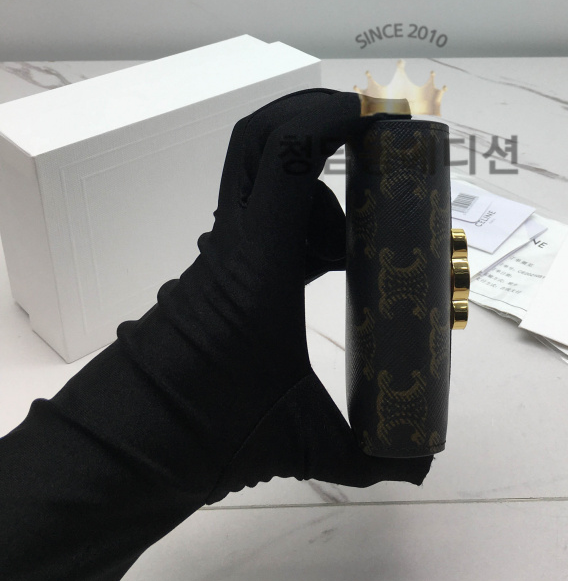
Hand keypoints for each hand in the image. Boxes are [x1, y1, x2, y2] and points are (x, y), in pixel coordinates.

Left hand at [53, 88, 432, 499]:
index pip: (287, 158)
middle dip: (319, 116)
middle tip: (374, 127)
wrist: (133, 447)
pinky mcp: (221, 266)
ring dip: (319, 180)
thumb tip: (422, 464)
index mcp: (261, 263)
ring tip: (364, 227)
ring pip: (268, 177)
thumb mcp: (305, 444)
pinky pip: (267, 213)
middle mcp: (238, 240)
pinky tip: (336, 262)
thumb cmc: (213, 432)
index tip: (383, 118)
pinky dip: (305, 217)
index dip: (335, 120)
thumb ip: (372, 456)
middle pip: (262, 137)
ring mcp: (224, 249)